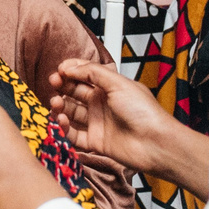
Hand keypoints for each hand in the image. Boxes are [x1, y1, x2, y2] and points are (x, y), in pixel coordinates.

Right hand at [47, 59, 191, 180]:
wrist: (155, 143)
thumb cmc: (143, 111)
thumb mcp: (118, 83)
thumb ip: (93, 72)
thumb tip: (70, 66)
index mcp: (110, 87)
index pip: (85, 75)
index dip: (71, 71)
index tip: (60, 70)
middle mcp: (102, 103)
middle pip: (75, 92)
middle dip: (62, 86)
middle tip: (53, 83)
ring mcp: (98, 122)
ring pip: (72, 112)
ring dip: (61, 106)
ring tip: (56, 103)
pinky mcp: (95, 141)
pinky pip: (73, 134)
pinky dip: (64, 127)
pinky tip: (61, 120)